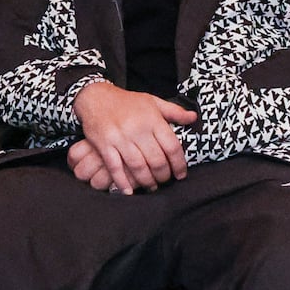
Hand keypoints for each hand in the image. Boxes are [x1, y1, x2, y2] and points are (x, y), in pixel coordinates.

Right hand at [72, 82, 197, 193]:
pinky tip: (129, 191)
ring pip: (138, 167)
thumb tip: (194, 117)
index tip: (181, 174)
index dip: (179, 164)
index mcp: (152, 119)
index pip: (172, 147)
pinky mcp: (104, 145)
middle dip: (163, 175)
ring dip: (147, 181)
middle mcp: (138, 129)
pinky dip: (122, 182)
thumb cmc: (127, 102)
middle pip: (156, 160)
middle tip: (165, 181)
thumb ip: (174, 111)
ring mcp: (120, 138)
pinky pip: (115, 168)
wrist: (96, 97)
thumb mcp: (153, 101)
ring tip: (151, 186)